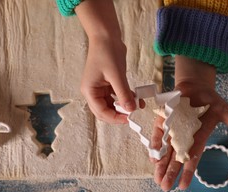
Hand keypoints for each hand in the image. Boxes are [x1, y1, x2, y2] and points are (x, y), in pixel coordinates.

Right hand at [76, 0, 135, 123]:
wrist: (106, 36)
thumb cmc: (106, 53)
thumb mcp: (116, 76)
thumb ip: (123, 94)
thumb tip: (131, 110)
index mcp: (89, 91)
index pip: (101, 112)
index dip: (115, 117)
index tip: (128, 119)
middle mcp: (93, 92)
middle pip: (105, 111)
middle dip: (119, 114)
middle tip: (133, 115)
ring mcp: (100, 88)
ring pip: (112, 104)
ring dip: (124, 106)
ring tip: (138, 105)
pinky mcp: (108, 84)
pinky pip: (117, 96)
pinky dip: (126, 97)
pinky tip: (136, 98)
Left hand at [151, 56, 227, 190]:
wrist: (196, 87)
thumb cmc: (210, 101)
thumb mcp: (224, 111)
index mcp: (198, 139)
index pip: (192, 159)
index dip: (187, 172)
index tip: (183, 186)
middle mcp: (184, 138)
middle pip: (176, 158)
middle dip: (170, 173)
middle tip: (165, 187)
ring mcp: (172, 130)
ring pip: (165, 151)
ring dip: (161, 164)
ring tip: (157, 179)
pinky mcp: (163, 121)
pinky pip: (158, 135)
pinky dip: (155, 145)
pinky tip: (152, 158)